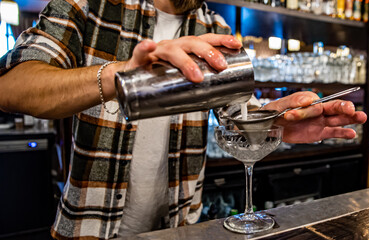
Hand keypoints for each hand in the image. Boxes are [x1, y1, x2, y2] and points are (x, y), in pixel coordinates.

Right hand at [124, 34, 241, 81]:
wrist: (132, 77)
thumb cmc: (160, 75)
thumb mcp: (181, 78)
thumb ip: (195, 86)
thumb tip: (214, 101)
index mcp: (186, 49)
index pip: (206, 40)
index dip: (221, 40)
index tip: (235, 44)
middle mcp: (174, 47)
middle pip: (193, 44)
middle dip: (209, 53)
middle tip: (220, 66)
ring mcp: (158, 51)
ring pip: (173, 50)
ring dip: (186, 61)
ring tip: (196, 74)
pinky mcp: (140, 58)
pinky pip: (141, 51)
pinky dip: (145, 48)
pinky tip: (149, 46)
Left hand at [262, 91, 366, 142]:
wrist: (269, 126)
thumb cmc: (274, 111)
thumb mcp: (280, 104)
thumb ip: (293, 101)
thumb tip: (306, 100)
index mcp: (309, 101)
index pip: (316, 104)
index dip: (310, 109)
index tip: (299, 112)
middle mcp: (317, 111)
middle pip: (335, 107)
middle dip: (344, 107)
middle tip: (351, 109)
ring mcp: (319, 122)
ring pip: (338, 119)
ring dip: (350, 118)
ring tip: (361, 117)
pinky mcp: (318, 133)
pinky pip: (332, 132)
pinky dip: (343, 133)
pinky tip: (352, 133)